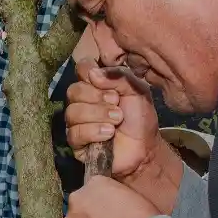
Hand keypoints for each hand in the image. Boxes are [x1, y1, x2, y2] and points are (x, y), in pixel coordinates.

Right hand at [64, 61, 166, 180]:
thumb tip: (93, 73)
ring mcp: (76, 122)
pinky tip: (109, 134)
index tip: (108, 84)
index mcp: (95, 85)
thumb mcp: (137, 91)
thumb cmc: (140, 118)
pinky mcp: (76, 143)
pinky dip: (94, 131)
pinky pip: (75, 133)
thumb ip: (119, 77)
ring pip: (73, 112)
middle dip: (97, 97)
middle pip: (74, 90)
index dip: (91, 73)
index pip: (81, 68)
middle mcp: (82, 101)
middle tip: (117, 104)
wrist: (145, 148)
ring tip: (117, 120)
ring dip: (98, 115)